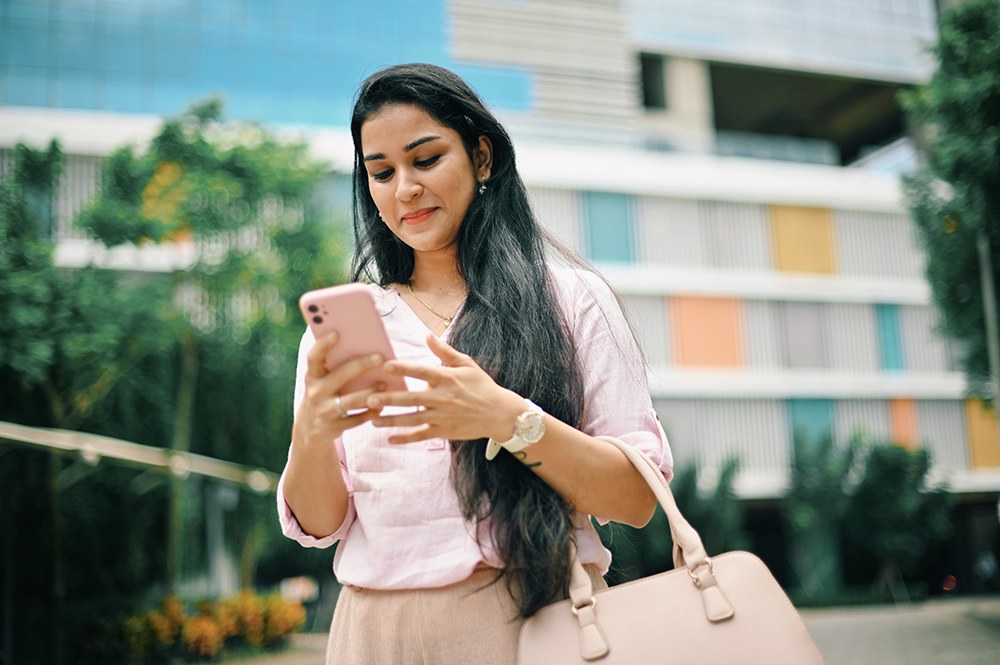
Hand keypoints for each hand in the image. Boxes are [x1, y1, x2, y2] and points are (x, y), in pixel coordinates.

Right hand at [292, 331, 385, 448]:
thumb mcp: (320, 380)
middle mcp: (316, 392)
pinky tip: (382, 406)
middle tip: (380, 357)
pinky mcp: (335, 427)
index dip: (323, 345)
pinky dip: (371, 412)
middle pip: (340, 376)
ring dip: (370, 392)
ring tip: (385, 384)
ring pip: (351, 400)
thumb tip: (361, 343)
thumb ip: (333, 365)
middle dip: (361, 365)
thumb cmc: (322, 394)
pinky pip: (357, 420)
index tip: (337, 333)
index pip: (314, 358)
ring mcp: (325, 411)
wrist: (310, 429)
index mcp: (312, 376)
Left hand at [366, 334, 524, 443]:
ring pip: (413, 419)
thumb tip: (427, 335)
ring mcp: (443, 417)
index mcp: (447, 378)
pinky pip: (421, 435)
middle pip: (412, 398)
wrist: (500, 413)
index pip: (422, 371)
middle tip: (369, 399)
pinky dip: (406, 438)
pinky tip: (390, 439)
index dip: (404, 368)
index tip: (385, 365)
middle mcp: (443, 398)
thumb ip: (444, 351)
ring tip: (372, 420)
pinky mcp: (444, 431)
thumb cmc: (482, 386)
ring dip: (392, 420)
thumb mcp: (466, 364)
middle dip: (390, 399)